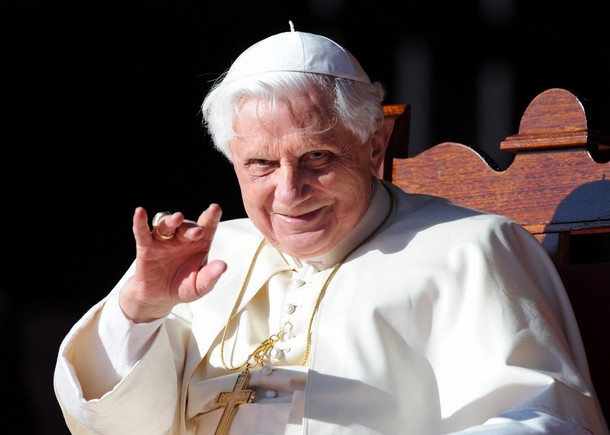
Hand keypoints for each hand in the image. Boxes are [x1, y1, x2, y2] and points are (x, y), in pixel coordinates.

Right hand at [119, 204, 227, 322]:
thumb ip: (210, 277)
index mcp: (199, 244)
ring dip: (171, 221)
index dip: (211, 217)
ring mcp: (164, 241)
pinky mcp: (146, 247)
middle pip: (186, 226)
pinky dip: (140, 222)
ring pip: (166, 225)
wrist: (159, 298)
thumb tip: (223, 266)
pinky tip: (140, 212)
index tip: (215, 208)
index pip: (207, 227)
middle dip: (191, 228)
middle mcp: (182, 238)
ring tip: (177, 218)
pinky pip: (142, 232)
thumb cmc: (183, 287)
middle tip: (197, 233)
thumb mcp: (199, 286)